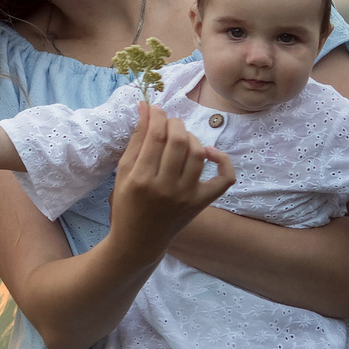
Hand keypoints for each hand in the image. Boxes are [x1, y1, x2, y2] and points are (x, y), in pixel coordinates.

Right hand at [109, 100, 236, 254]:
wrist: (139, 240)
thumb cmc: (127, 203)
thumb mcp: (124, 171)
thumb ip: (137, 138)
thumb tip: (146, 107)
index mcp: (141, 179)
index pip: (155, 136)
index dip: (157, 116)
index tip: (156, 109)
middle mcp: (166, 188)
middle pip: (179, 141)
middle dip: (174, 124)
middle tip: (168, 124)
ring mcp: (186, 197)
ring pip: (198, 154)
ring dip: (192, 137)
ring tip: (182, 138)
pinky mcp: (201, 203)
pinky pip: (224, 179)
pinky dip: (222, 161)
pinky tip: (209, 152)